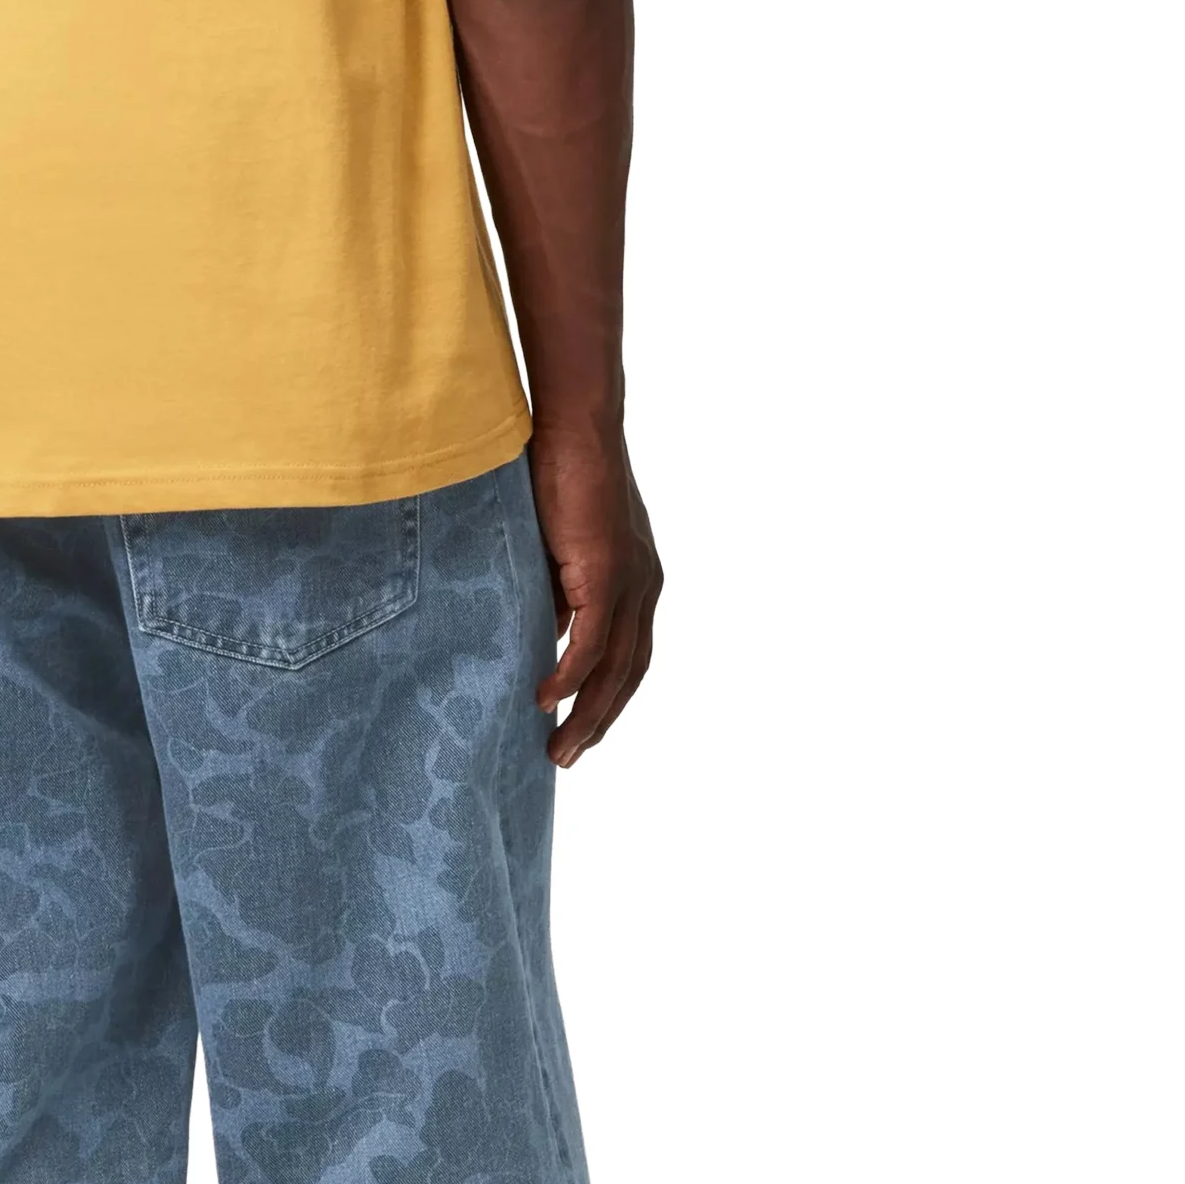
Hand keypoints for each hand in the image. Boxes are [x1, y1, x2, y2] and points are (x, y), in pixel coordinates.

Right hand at [528, 423, 661, 767]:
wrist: (573, 425)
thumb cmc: (558, 475)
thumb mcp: (555, 551)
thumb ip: (556, 595)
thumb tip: (540, 638)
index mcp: (637, 581)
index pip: (629, 656)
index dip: (606, 700)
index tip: (579, 732)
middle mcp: (644, 586)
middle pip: (628, 673)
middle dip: (599, 721)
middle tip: (566, 757)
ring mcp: (631, 580)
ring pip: (614, 667)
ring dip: (586, 713)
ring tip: (557, 748)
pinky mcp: (608, 571)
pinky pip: (592, 640)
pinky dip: (570, 676)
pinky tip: (546, 700)